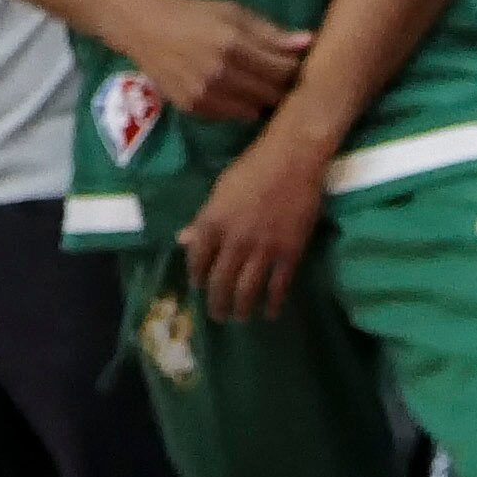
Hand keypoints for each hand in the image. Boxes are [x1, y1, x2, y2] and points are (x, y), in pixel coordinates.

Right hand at [109, 0, 313, 122]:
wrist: (141, 28)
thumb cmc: (190, 13)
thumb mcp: (231, 11)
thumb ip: (269, 31)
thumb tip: (308, 42)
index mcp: (232, 43)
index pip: (283, 69)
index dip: (296, 68)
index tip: (297, 63)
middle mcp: (221, 73)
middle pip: (273, 92)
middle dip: (283, 85)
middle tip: (283, 76)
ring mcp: (206, 94)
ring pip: (256, 109)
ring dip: (264, 98)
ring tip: (261, 84)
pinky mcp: (195, 109)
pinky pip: (234, 115)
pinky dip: (242, 105)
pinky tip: (238, 90)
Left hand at [177, 120, 334, 321]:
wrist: (293, 159)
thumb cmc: (253, 167)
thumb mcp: (220, 189)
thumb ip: (203, 219)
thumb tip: (183, 240)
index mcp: (213, 222)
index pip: (197, 259)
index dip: (196, 277)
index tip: (198, 286)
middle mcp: (235, 240)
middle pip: (221, 282)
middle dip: (217, 303)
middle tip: (218, 315)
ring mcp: (263, 249)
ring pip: (248, 291)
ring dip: (242, 309)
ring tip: (240, 317)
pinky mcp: (290, 253)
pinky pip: (279, 286)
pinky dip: (274, 303)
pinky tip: (271, 311)